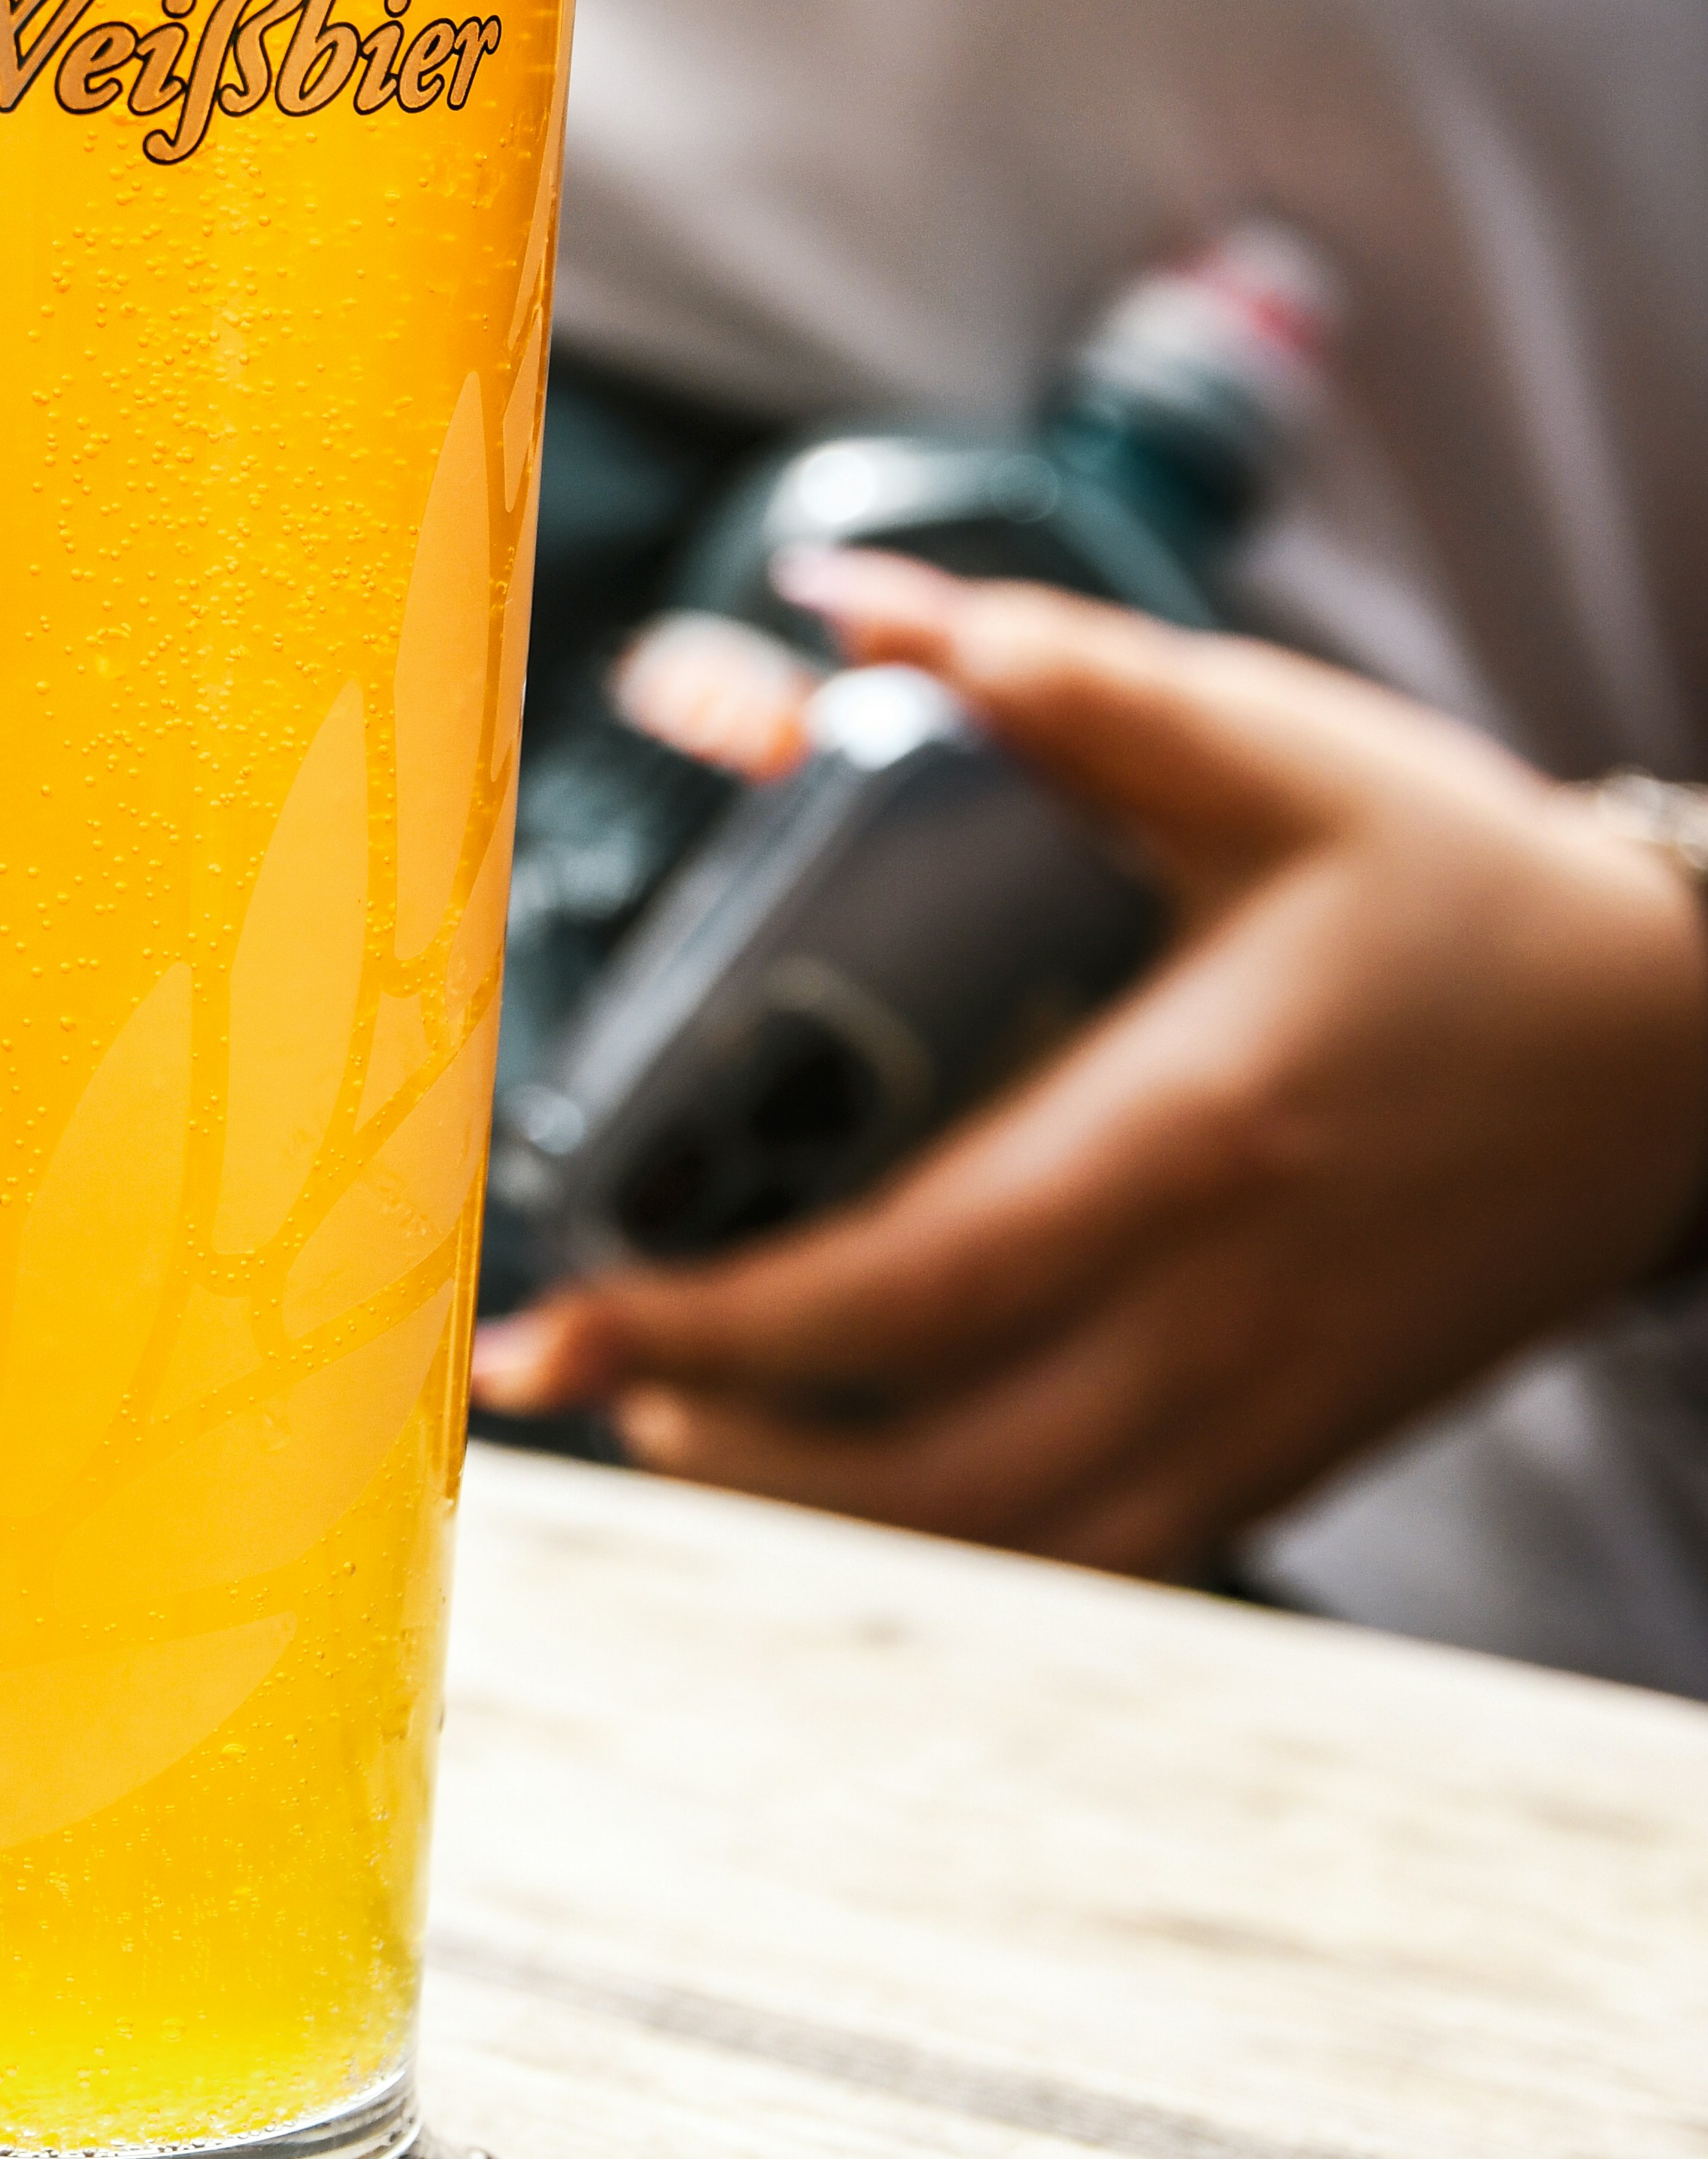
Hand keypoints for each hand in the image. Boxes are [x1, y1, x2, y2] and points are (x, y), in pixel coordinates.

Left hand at [472, 554, 1707, 1573]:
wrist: (1685, 1047)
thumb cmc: (1456, 885)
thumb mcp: (1264, 748)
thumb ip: (1046, 676)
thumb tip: (837, 599)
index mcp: (1189, 1129)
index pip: (904, 1283)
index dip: (710, 1323)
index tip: (562, 1321)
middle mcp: (1221, 1304)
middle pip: (927, 1462)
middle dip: (718, 1440)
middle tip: (578, 1372)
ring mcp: (1265, 1405)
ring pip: (1004, 1544)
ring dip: (814, 1512)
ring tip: (683, 1425)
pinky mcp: (1297, 1449)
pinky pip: (1100, 1559)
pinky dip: (958, 1548)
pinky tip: (856, 1479)